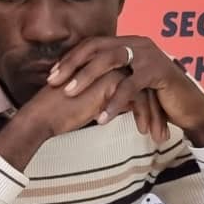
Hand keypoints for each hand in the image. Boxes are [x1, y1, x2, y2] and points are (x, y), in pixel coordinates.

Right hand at [0, 68, 147, 170]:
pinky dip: (143, 117)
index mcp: (104, 69)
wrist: (42, 117)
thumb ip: (103, 101)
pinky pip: (139, 99)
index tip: (152, 125)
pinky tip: (143, 132)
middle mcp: (111, 66)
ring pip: (146, 93)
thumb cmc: (57, 115)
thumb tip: (119, 109)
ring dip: (155, 117)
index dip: (146, 107)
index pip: (135, 86)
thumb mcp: (87, 105)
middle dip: (157, 112)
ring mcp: (112, 71)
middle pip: (145, 88)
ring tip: (159, 137)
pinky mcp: (112, 82)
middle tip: (162, 133)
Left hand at [47, 36, 203, 145]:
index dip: (70, 59)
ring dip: (87, 78)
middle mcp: (137, 43)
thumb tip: (73, 83)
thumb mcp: (125, 84)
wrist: (188, 108)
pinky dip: (114, 103)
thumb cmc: (152, 98)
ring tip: (70, 95)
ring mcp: (149, 54)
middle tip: (53, 83)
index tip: (51, 76)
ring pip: (111, 61)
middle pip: (97, 48)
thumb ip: (106, 78)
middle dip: (72, 65)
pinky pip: (130, 86)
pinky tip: (101, 118)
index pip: (92, 45)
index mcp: (126, 43)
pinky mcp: (159, 72)